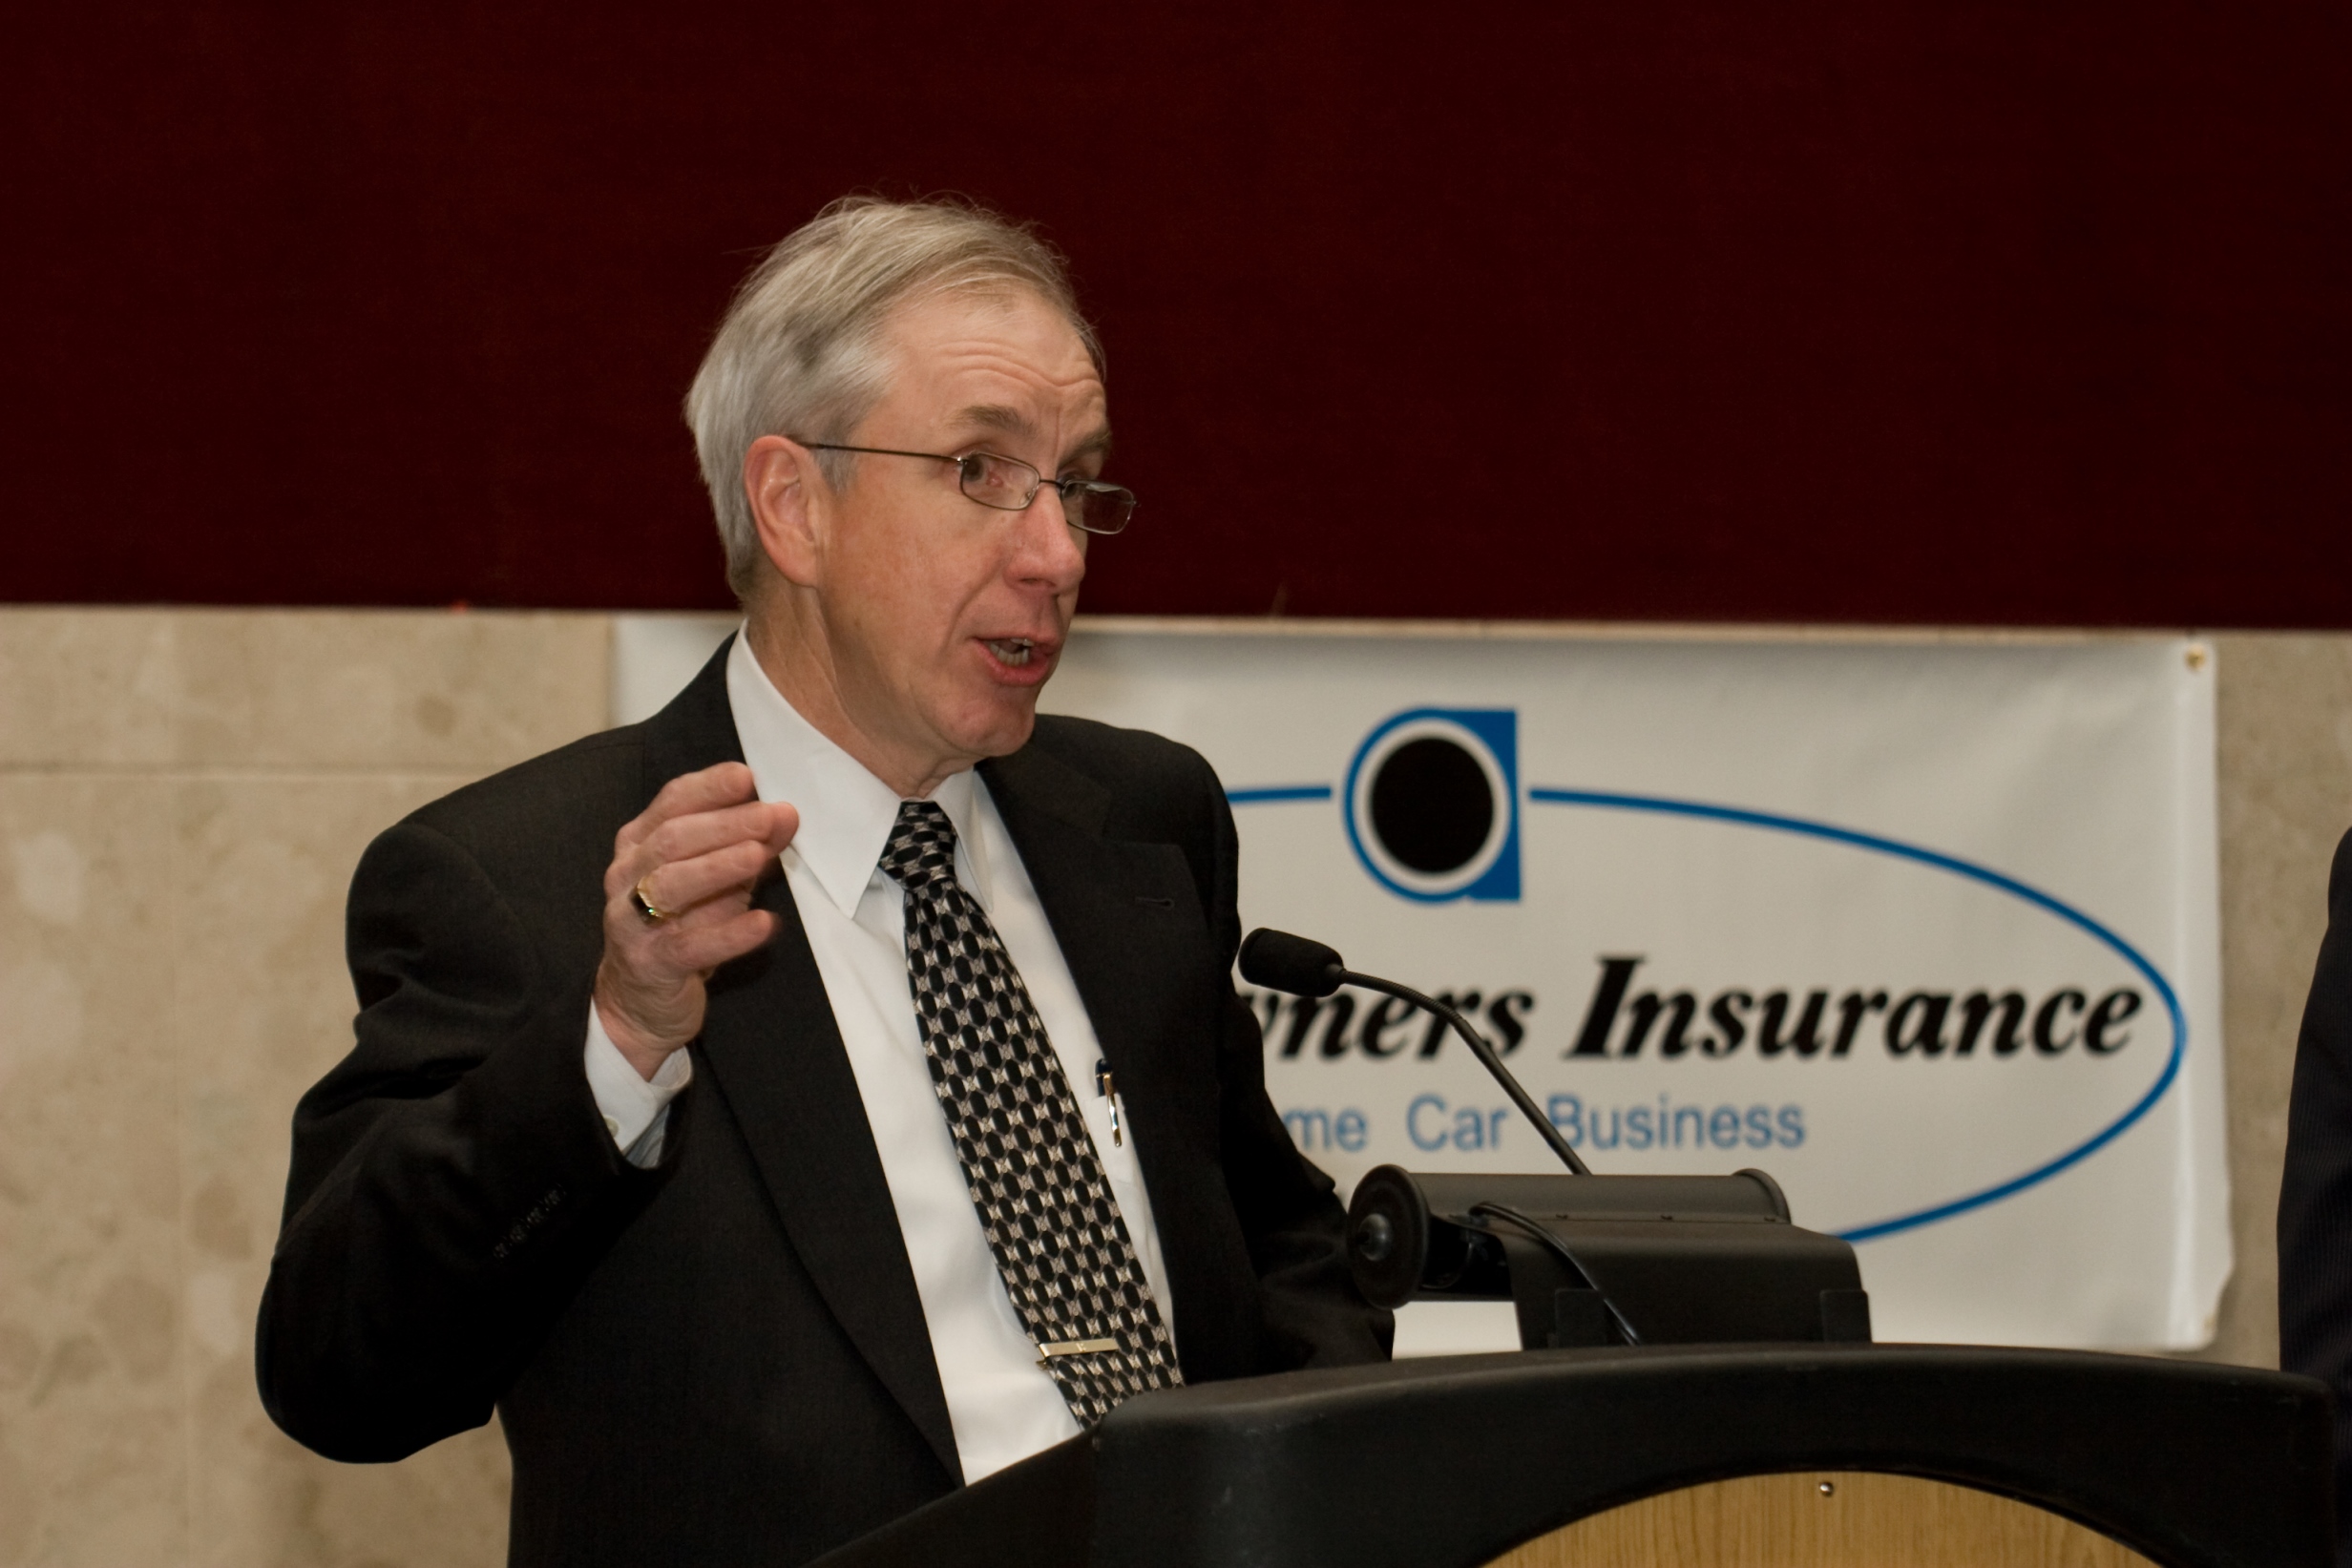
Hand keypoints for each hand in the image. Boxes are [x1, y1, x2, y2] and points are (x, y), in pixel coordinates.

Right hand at [595, 762, 798, 1079]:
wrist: (640, 1002)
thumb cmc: (682, 926)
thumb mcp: (717, 880)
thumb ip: (748, 845)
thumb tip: (785, 814)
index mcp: (640, 845)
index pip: (671, 804)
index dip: (709, 788)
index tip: (747, 776)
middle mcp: (627, 876)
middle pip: (672, 840)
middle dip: (723, 824)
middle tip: (769, 816)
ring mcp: (631, 921)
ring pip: (671, 885)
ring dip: (718, 867)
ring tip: (758, 855)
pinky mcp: (650, 964)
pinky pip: (689, 946)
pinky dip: (728, 933)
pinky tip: (762, 923)